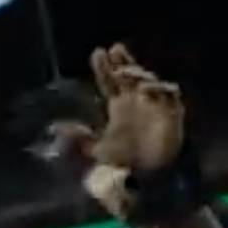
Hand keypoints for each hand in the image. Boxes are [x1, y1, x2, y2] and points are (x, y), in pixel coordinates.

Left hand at [88, 43, 185, 173]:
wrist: (146, 177)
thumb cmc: (123, 163)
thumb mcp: (94, 151)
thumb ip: (78, 139)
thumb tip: (55, 128)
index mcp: (119, 107)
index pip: (111, 81)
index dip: (105, 68)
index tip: (98, 53)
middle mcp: (137, 102)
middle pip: (130, 74)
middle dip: (123, 61)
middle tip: (114, 50)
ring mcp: (155, 106)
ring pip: (149, 80)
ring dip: (138, 73)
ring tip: (124, 72)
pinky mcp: (172, 113)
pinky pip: (169, 94)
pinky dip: (159, 88)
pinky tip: (144, 88)